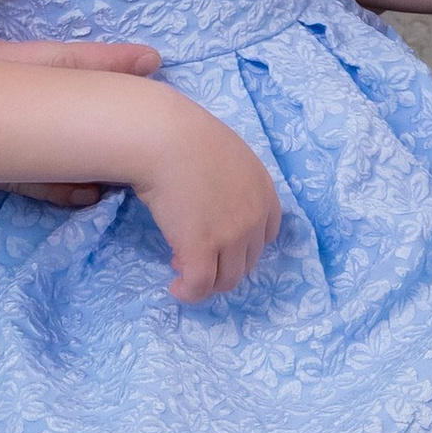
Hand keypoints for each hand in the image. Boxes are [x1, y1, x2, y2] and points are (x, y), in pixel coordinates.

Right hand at [0, 0, 160, 205]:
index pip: (51, 64)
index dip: (103, 62)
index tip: (152, 59)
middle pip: (46, 124)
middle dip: (101, 126)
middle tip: (159, 125)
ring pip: (25, 162)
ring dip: (71, 168)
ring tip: (116, 181)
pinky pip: (6, 171)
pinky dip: (43, 181)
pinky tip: (79, 191)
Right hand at [128, 98, 282, 303]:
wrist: (166, 139)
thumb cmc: (188, 139)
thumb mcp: (229, 158)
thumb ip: (232, 185)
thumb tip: (212, 207)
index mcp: (265, 193)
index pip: (265, 236)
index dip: (241, 244)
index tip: (218, 241)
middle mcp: (254, 218)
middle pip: (248, 261)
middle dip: (222, 262)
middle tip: (192, 252)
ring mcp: (231, 236)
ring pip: (227, 279)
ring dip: (207, 279)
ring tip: (181, 266)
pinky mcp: (202, 249)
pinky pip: (200, 286)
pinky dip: (189, 293)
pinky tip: (176, 288)